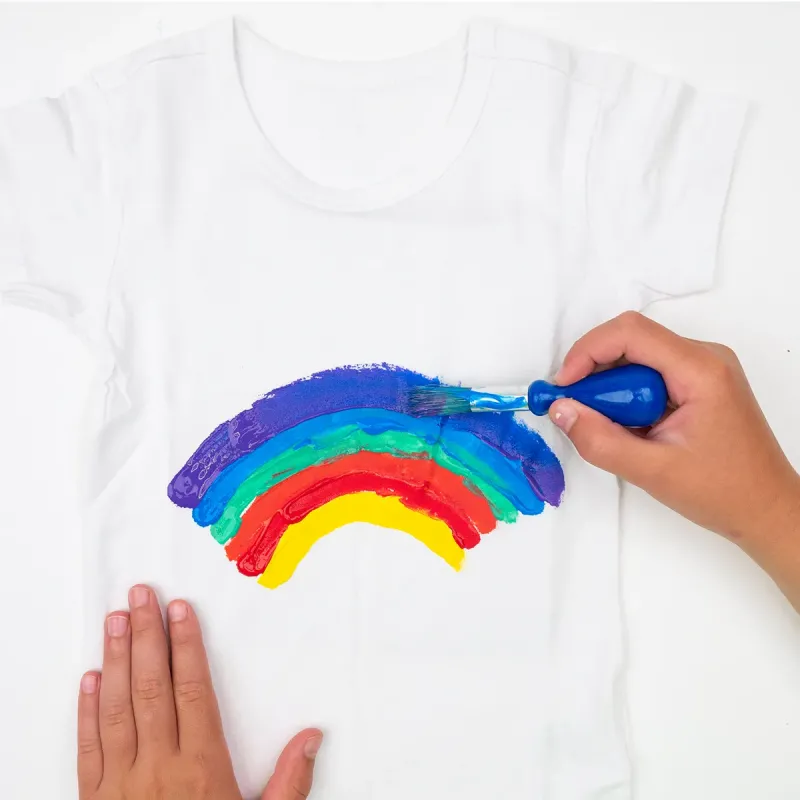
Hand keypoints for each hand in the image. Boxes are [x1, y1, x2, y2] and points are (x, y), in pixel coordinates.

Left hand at [77, 585, 321, 799]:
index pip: (191, 691)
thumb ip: (288, 783)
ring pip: (115, 709)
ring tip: (116, 619)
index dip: (185, 647)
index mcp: (199, 769)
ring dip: (116, 660)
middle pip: (150, 689)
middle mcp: (156, 769)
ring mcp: (119, 785)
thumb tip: (312, 735)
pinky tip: (88, 678)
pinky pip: (87, 749)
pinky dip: (86, 711)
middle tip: (140, 594)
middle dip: (147, 637)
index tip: (180, 611)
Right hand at [550, 313, 799, 608]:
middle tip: (576, 410)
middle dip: (595, 372)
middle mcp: (704, 358)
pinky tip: (628, 426)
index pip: (630, 333)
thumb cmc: (723, 492)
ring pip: (637, 356)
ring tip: (607, 425)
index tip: (563, 388)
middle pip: (631, 340)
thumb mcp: (652, 471)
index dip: (587, 352)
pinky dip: (626, 394)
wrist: (766, 509)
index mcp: (701, 370)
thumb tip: (560, 410)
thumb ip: (600, 440)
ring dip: (611, 386)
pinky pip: (649, 372)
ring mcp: (703, 368)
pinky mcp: (698, 382)